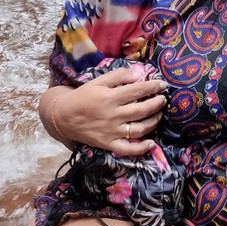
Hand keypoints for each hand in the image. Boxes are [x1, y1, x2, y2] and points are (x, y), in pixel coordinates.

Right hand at [47, 67, 166, 155]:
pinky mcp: (109, 144)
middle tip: (163, 99)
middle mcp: (114, 115)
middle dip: (157, 104)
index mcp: (111, 97)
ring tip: (159, 115)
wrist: (63, 116)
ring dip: (153, 122)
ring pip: (139, 129)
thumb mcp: (98, 81)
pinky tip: (151, 143)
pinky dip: (141, 149)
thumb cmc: (83, 96)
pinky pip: (128, 149)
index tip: (162, 85)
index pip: (138, 90)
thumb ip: (118, 76)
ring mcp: (112, 131)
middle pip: (142, 110)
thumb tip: (138, 76)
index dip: (153, 87)